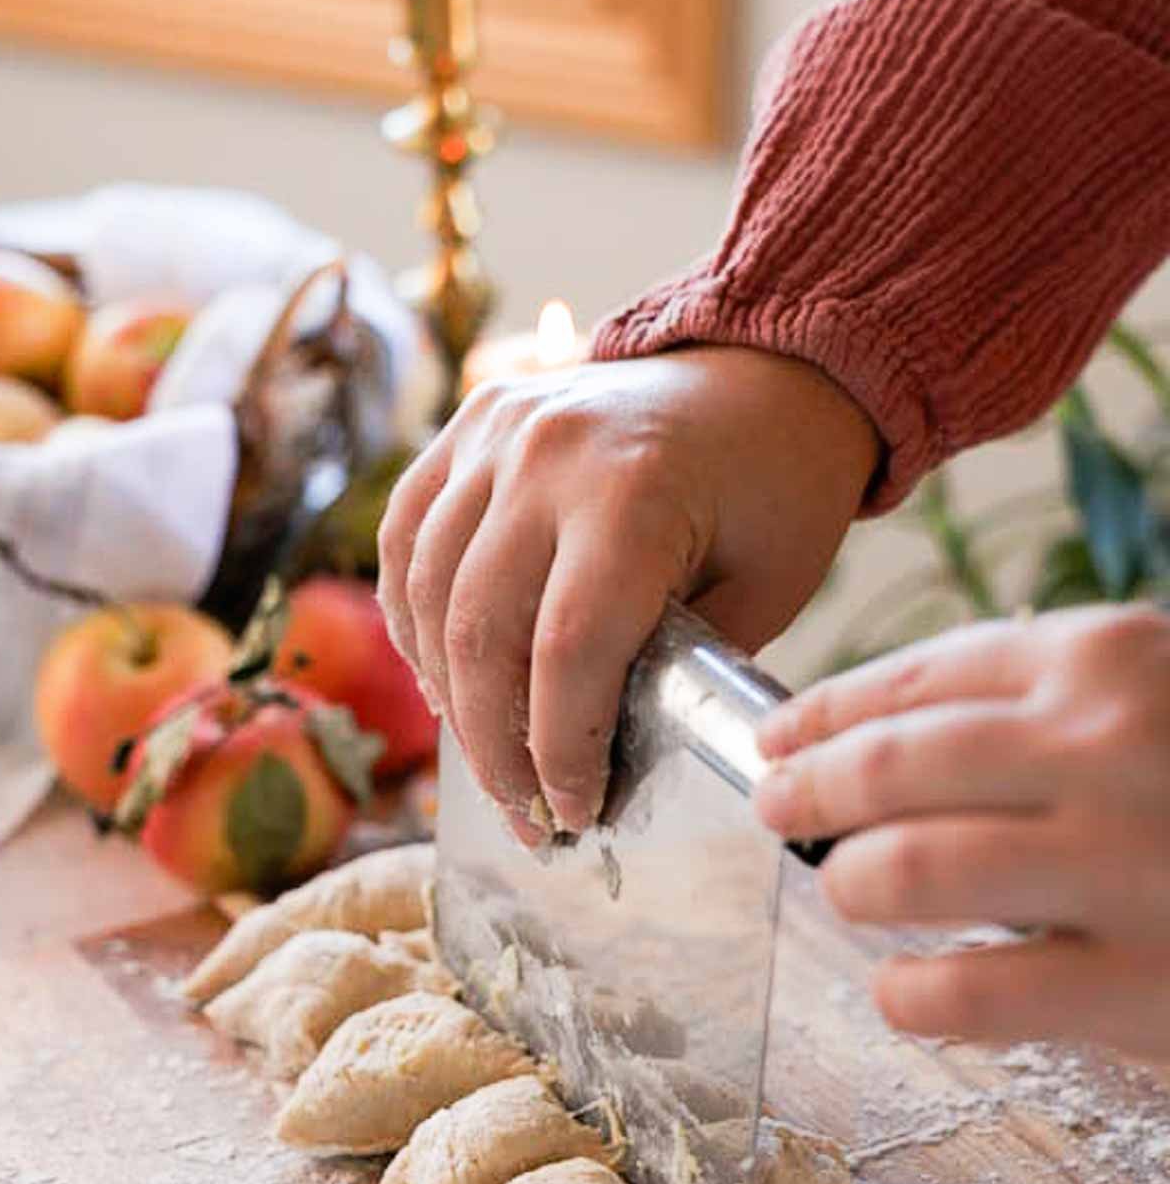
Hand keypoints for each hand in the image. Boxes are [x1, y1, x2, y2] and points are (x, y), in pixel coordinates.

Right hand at [378, 348, 876, 838]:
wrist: (765, 369)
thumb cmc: (777, 490)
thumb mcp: (764, 592)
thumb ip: (678, 672)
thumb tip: (599, 760)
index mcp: (634, 491)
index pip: (566, 650)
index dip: (560, 751)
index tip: (576, 813)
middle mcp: (546, 454)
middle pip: (480, 632)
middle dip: (495, 748)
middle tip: (526, 815)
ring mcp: (496, 432)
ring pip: (425, 592)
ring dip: (449, 697)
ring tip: (490, 763)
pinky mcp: (470, 427)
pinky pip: (406, 539)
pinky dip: (416, 622)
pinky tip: (450, 684)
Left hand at [755, 605, 1169, 1058]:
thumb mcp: (1167, 702)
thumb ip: (1064, 701)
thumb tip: (896, 733)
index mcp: (1115, 659)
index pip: (921, 676)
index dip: (826, 710)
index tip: (780, 737)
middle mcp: (1110, 747)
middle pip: (891, 766)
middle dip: (810, 791)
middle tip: (779, 811)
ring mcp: (1125, 866)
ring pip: (909, 872)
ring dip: (853, 885)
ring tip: (849, 893)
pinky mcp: (1140, 987)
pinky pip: (964, 993)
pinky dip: (909, 994)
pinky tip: (904, 990)